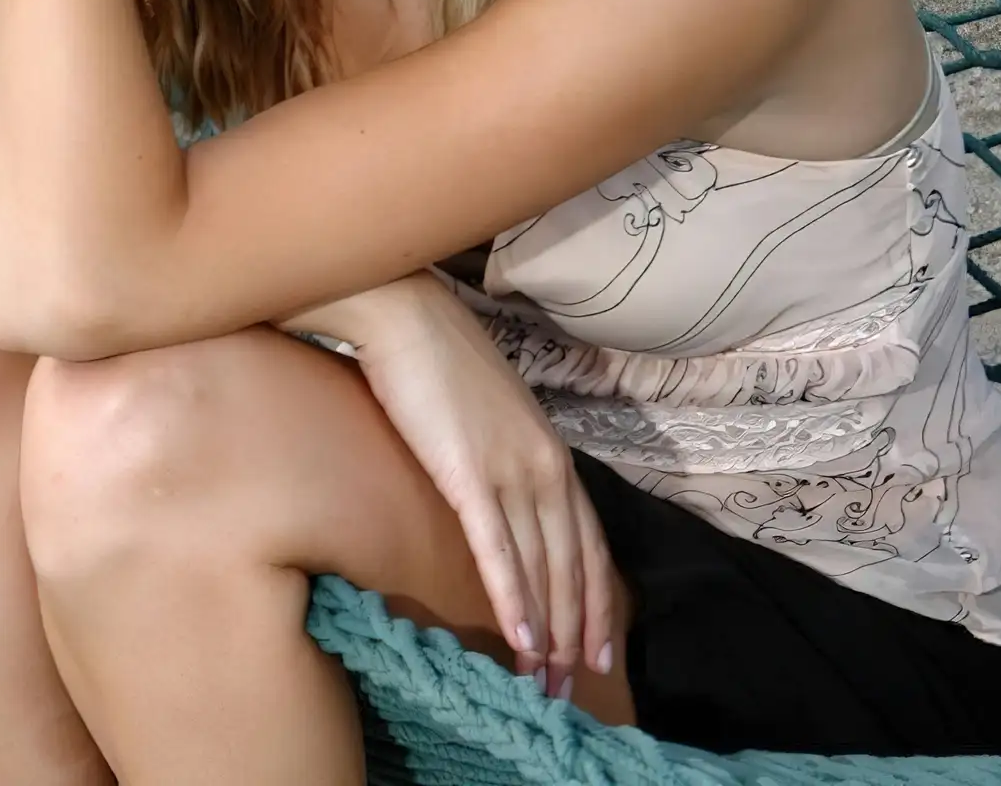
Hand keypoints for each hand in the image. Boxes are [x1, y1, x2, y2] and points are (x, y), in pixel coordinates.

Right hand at [352, 273, 617, 703]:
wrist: (403, 315)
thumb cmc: (435, 357)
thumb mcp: (489, 412)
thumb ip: (506, 453)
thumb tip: (506, 494)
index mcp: (551, 450)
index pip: (587, 541)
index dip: (596, 600)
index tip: (598, 648)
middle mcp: (542, 465)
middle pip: (570, 563)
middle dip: (573, 630)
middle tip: (569, 686)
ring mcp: (508, 470)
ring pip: (540, 565)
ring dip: (545, 628)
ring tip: (542, 678)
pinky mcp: (466, 474)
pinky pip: (496, 548)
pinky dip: (511, 596)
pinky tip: (516, 635)